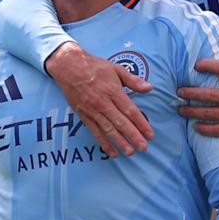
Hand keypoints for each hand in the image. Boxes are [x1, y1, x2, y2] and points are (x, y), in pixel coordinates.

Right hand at [44, 42, 153, 156]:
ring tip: (130, 152)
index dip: (141, 123)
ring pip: (109, 130)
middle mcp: (103, 103)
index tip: (150, 134)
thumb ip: (133, 80)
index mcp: (113, 91)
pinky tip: (112, 152)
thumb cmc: (94, 66)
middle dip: (133, 136)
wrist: (68, 67)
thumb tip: (149, 88)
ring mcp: (93, 111)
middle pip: (121, 123)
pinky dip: (104, 143)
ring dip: (120, 142)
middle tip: (144, 147)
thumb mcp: (116, 68)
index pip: (130, 110)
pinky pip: (95, 132)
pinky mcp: (84, 116)